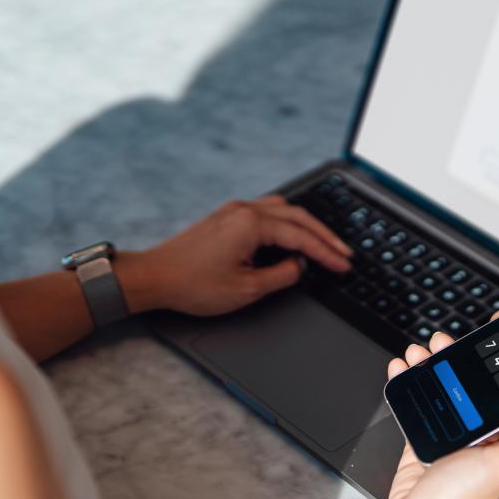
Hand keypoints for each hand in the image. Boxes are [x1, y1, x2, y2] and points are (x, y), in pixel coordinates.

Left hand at [116, 195, 351, 315]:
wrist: (154, 277)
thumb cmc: (192, 284)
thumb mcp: (246, 289)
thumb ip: (281, 275)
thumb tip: (299, 265)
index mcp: (251, 224)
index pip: (301, 237)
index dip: (326, 252)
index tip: (343, 265)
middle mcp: (244, 210)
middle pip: (298, 216)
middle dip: (324, 236)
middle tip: (343, 253)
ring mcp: (234, 210)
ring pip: (283, 209)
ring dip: (306, 226)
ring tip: (324, 244)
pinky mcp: (226, 217)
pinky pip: (267, 211)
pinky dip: (287, 223)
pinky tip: (293, 236)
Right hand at [381, 317, 498, 498]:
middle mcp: (481, 432)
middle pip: (472, 380)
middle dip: (459, 354)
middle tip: (447, 338)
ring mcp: (450, 433)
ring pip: (442, 385)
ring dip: (429, 363)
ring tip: (420, 350)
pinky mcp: (424, 437)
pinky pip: (417, 400)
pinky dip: (408, 380)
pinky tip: (402, 368)